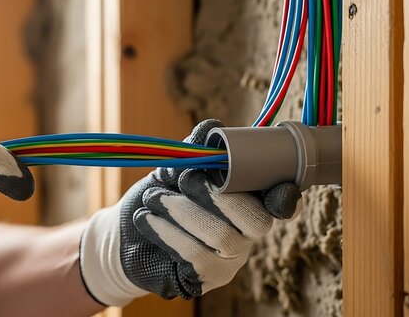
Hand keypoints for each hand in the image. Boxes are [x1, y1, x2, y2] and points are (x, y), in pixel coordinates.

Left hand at [79, 120, 300, 305]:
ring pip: (221, 237)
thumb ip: (196, 152)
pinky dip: (166, 231)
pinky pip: (194, 256)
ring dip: (182, 210)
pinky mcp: (203, 280)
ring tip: (153, 196)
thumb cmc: (159, 197)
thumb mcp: (174, 169)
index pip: (281, 204)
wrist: (124, 234)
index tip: (279, 188)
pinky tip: (146, 218)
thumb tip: (211, 128)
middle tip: (184, 179)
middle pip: (256, 221)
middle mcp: (246, 235)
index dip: (285, 197)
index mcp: (247, 202)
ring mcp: (228, 261)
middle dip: (217, 196)